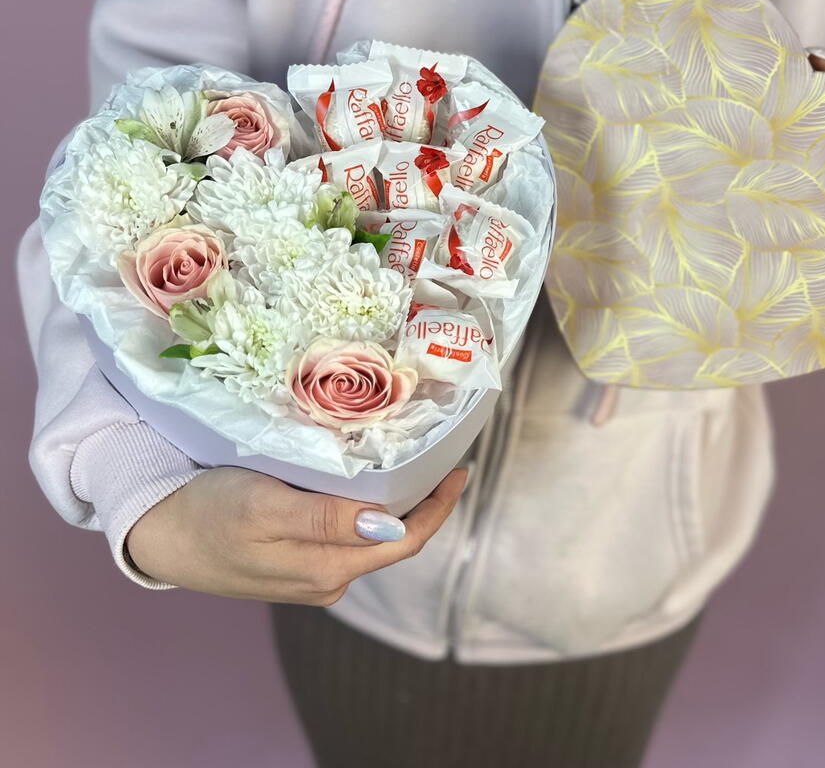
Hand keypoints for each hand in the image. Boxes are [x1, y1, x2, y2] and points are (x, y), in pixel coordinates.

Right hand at [125, 466, 466, 604]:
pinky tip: (364, 479)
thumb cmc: (208, 513)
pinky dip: (364, 505)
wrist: (155, 532)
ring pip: (370, 535)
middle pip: (393, 539)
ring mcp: (310, 571)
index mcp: (327, 568)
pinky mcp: (293, 558)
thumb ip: (327, 519)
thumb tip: (390, 525)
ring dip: (395, 501)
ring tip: (410, 458)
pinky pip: (344, 533)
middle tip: (440, 454)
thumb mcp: (265, 507)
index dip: (438, 507)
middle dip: (424, 501)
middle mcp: (327, 577)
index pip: (404, 541)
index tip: (460, 469)